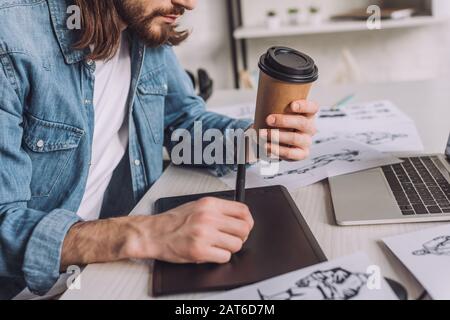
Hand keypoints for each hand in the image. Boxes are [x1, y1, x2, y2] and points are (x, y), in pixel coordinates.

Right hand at [126, 197, 253, 263]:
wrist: (154, 233)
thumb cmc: (173, 221)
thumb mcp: (197, 205)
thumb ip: (217, 210)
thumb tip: (238, 217)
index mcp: (209, 204)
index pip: (243, 210)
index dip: (248, 221)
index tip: (245, 226)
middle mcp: (208, 217)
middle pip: (244, 229)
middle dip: (241, 236)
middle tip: (232, 238)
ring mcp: (204, 234)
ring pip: (236, 245)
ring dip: (230, 248)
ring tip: (219, 246)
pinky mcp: (200, 251)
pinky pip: (224, 257)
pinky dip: (220, 257)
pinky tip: (211, 252)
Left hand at [262, 100, 318, 160]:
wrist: (279, 143)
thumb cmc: (280, 124)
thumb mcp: (281, 113)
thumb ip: (277, 107)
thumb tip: (262, 102)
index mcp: (308, 115)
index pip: (313, 108)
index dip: (304, 106)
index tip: (292, 105)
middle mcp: (310, 128)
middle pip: (302, 123)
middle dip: (284, 120)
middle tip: (268, 119)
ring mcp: (307, 142)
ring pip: (295, 138)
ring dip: (277, 136)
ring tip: (262, 134)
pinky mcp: (301, 154)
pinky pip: (290, 153)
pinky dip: (276, 149)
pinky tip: (266, 146)